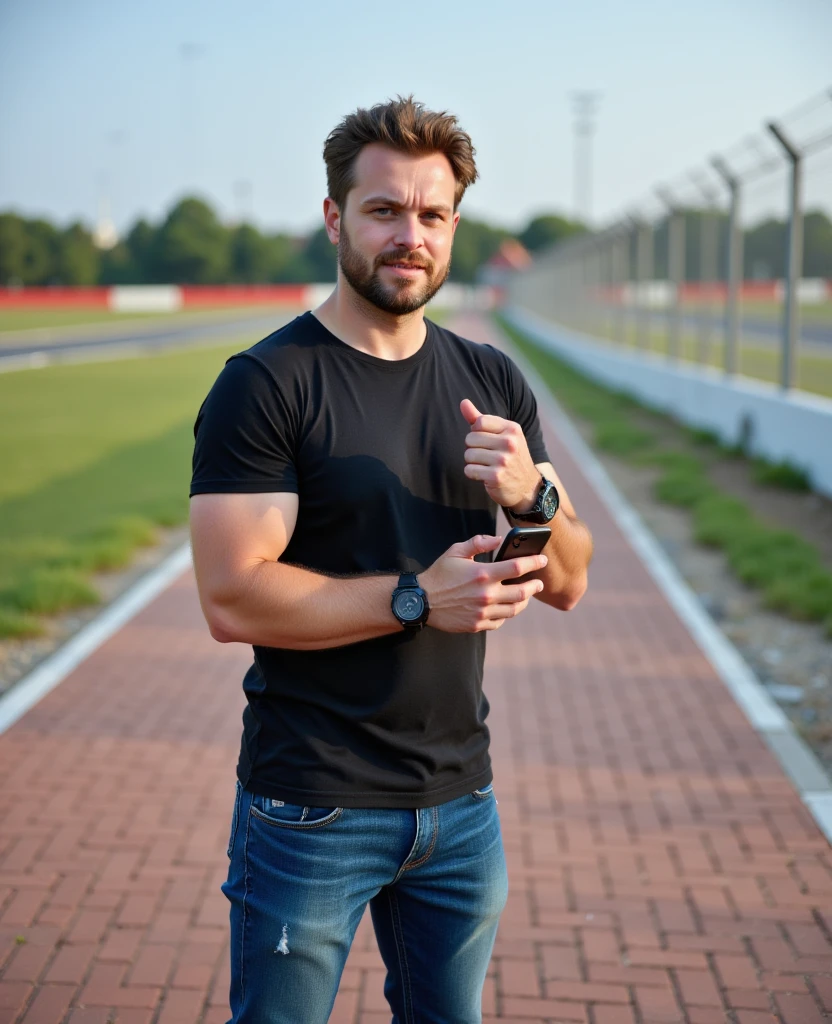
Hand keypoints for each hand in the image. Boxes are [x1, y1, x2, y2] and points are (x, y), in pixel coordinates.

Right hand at [420, 534, 547, 632]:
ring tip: (525, 595)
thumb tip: (498, 540)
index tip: (542, 560)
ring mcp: (482, 612)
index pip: (517, 567)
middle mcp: (486, 595)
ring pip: (514, 610)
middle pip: (522, 593)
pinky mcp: (477, 625)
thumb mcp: (456, 551)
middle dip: (534, 586)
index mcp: (483, 574)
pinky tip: (506, 607)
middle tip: (539, 583)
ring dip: (524, 602)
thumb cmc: (439, 574)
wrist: (421, 601)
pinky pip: (500, 621)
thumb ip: (479, 543)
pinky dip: (506, 614)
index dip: (534, 562)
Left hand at [460, 399, 540, 509]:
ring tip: (486, 465)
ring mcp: (504, 460)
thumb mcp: (502, 435)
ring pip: (468, 455)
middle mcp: (510, 442)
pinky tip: (485, 475)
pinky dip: (473, 473)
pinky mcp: (496, 476)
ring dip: (472, 462)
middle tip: (487, 456)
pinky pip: (469, 470)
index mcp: (512, 429)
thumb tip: (463, 402)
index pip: (479, 422)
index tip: (486, 441)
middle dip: (473, 448)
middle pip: (470, 438)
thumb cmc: (510, 457)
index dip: (476, 432)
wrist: (527, 487)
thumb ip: (481, 419)